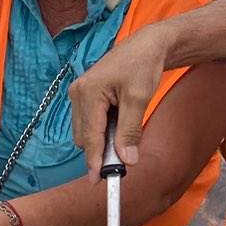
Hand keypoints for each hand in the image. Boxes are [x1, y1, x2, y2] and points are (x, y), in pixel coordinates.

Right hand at [68, 25, 172, 173]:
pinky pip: (89, 122)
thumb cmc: (143, 65)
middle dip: (101, 150)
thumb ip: (130, 130)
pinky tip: (119, 122)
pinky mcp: (85, 95)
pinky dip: (103, 129)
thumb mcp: (139, 98)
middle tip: (125, 158)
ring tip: (125, 133)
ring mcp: (79, 94)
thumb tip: (127, 160)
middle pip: (84, 138)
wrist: (147, 45)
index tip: (99, 181)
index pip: (90, 136)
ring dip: (103, 140)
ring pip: (86, 132)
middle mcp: (77, 93)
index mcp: (87, 92)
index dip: (95, 160)